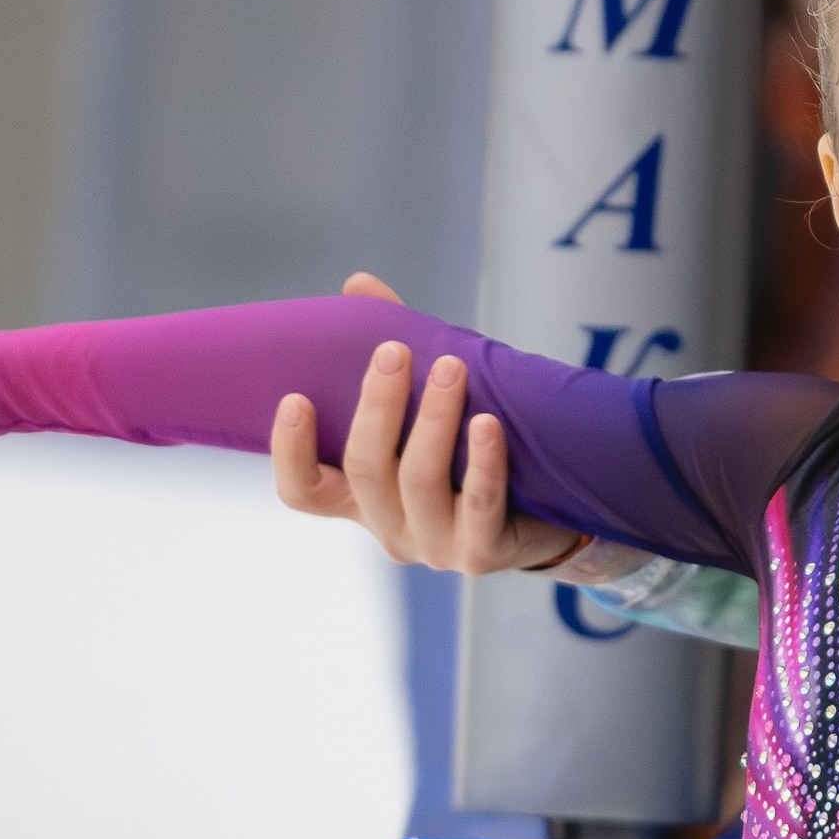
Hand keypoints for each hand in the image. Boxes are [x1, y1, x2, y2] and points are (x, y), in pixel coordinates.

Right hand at [268, 272, 580, 571]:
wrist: (548, 517)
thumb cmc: (472, 454)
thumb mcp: (427, 409)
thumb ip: (389, 354)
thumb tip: (357, 285)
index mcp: (363, 500)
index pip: (303, 492)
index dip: (290, 451)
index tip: (296, 396)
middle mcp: (390, 528)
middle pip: (364, 469)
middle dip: (378, 405)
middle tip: (394, 350)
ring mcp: (434, 546)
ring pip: (419, 481)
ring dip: (434, 420)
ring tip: (453, 368)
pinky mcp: (482, 553)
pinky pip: (479, 503)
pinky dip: (483, 461)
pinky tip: (489, 423)